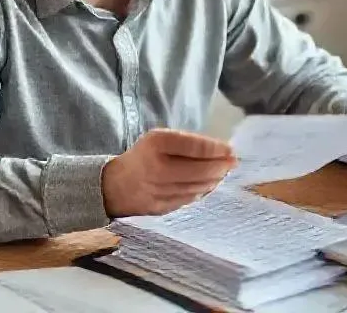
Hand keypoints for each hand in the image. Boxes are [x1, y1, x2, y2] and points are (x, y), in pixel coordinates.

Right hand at [101, 129, 236, 217]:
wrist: (114, 186)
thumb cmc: (143, 157)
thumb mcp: (159, 140)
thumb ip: (187, 144)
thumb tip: (220, 151)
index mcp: (156, 144)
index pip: (194, 146)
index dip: (216, 148)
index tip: (231, 150)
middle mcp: (157, 168)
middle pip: (199, 170)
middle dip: (220, 167)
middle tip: (233, 163)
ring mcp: (159, 190)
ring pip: (196, 187)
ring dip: (214, 180)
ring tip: (223, 173)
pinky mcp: (161, 207)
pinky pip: (189, 199)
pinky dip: (202, 191)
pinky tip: (209, 185)